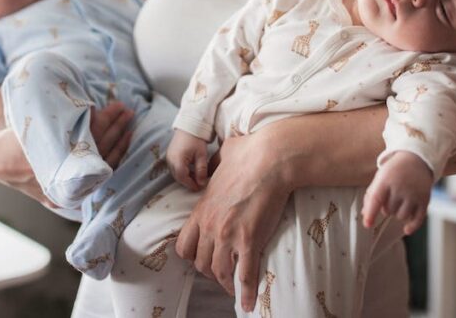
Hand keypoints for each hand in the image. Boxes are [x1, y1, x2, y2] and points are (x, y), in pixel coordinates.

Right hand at [0, 88, 133, 203]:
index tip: (113, 107)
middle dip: (112, 128)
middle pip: (89, 153)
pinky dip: (112, 158)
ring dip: (117, 142)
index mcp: (28, 157)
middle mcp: (42, 179)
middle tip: (126, 109)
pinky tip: (124, 141)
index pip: (77, 139)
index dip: (100, 122)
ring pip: (96, 168)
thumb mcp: (20, 109)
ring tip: (128, 121)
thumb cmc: (9, 128)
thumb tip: (81, 98)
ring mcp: (54, 192)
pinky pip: (95, 179)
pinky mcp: (64, 197)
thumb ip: (46, 105)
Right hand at [166, 129, 209, 189]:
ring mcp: (169, 157)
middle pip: (178, 176)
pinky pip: (175, 167)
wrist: (189, 125)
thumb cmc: (196, 139)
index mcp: (178, 159)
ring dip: (185, 177)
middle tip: (199, 184)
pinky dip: (182, 171)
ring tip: (196, 177)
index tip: (199, 187)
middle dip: (188, 182)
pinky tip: (191, 170)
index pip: (182, 177)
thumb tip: (202, 183)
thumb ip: (201, 170)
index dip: (191, 184)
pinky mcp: (170, 155)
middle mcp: (170, 159)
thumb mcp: (201, 155)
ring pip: (176, 173)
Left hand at [175, 132, 290, 312]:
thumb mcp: (222, 156)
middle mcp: (210, 225)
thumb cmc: (249, 152)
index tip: (204, 257)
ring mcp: (228, 234)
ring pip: (219, 272)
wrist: (271, 157)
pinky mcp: (249, 240)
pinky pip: (245, 275)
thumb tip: (217, 162)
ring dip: (226, 284)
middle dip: (211, 271)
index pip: (184, 245)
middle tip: (223, 273)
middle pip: (201, 263)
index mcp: (202, 208)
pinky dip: (246, 292)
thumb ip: (214, 165)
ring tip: (234, 289)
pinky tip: (248, 303)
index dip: (193, 256)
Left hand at [361, 151, 432, 234]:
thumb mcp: (380, 177)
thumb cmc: (394, 171)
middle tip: (391, 197)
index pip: (376, 199)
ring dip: (398, 214)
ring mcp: (414, 194)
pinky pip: (418, 219)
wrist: (417, 159)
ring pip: (401, 216)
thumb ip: (371, 195)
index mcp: (386, 180)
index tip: (367, 224)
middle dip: (387, 208)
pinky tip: (406, 229)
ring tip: (399, 202)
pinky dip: (411, 226)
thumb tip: (365, 214)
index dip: (371, 213)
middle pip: (388, 211)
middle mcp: (401, 187)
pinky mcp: (425, 199)